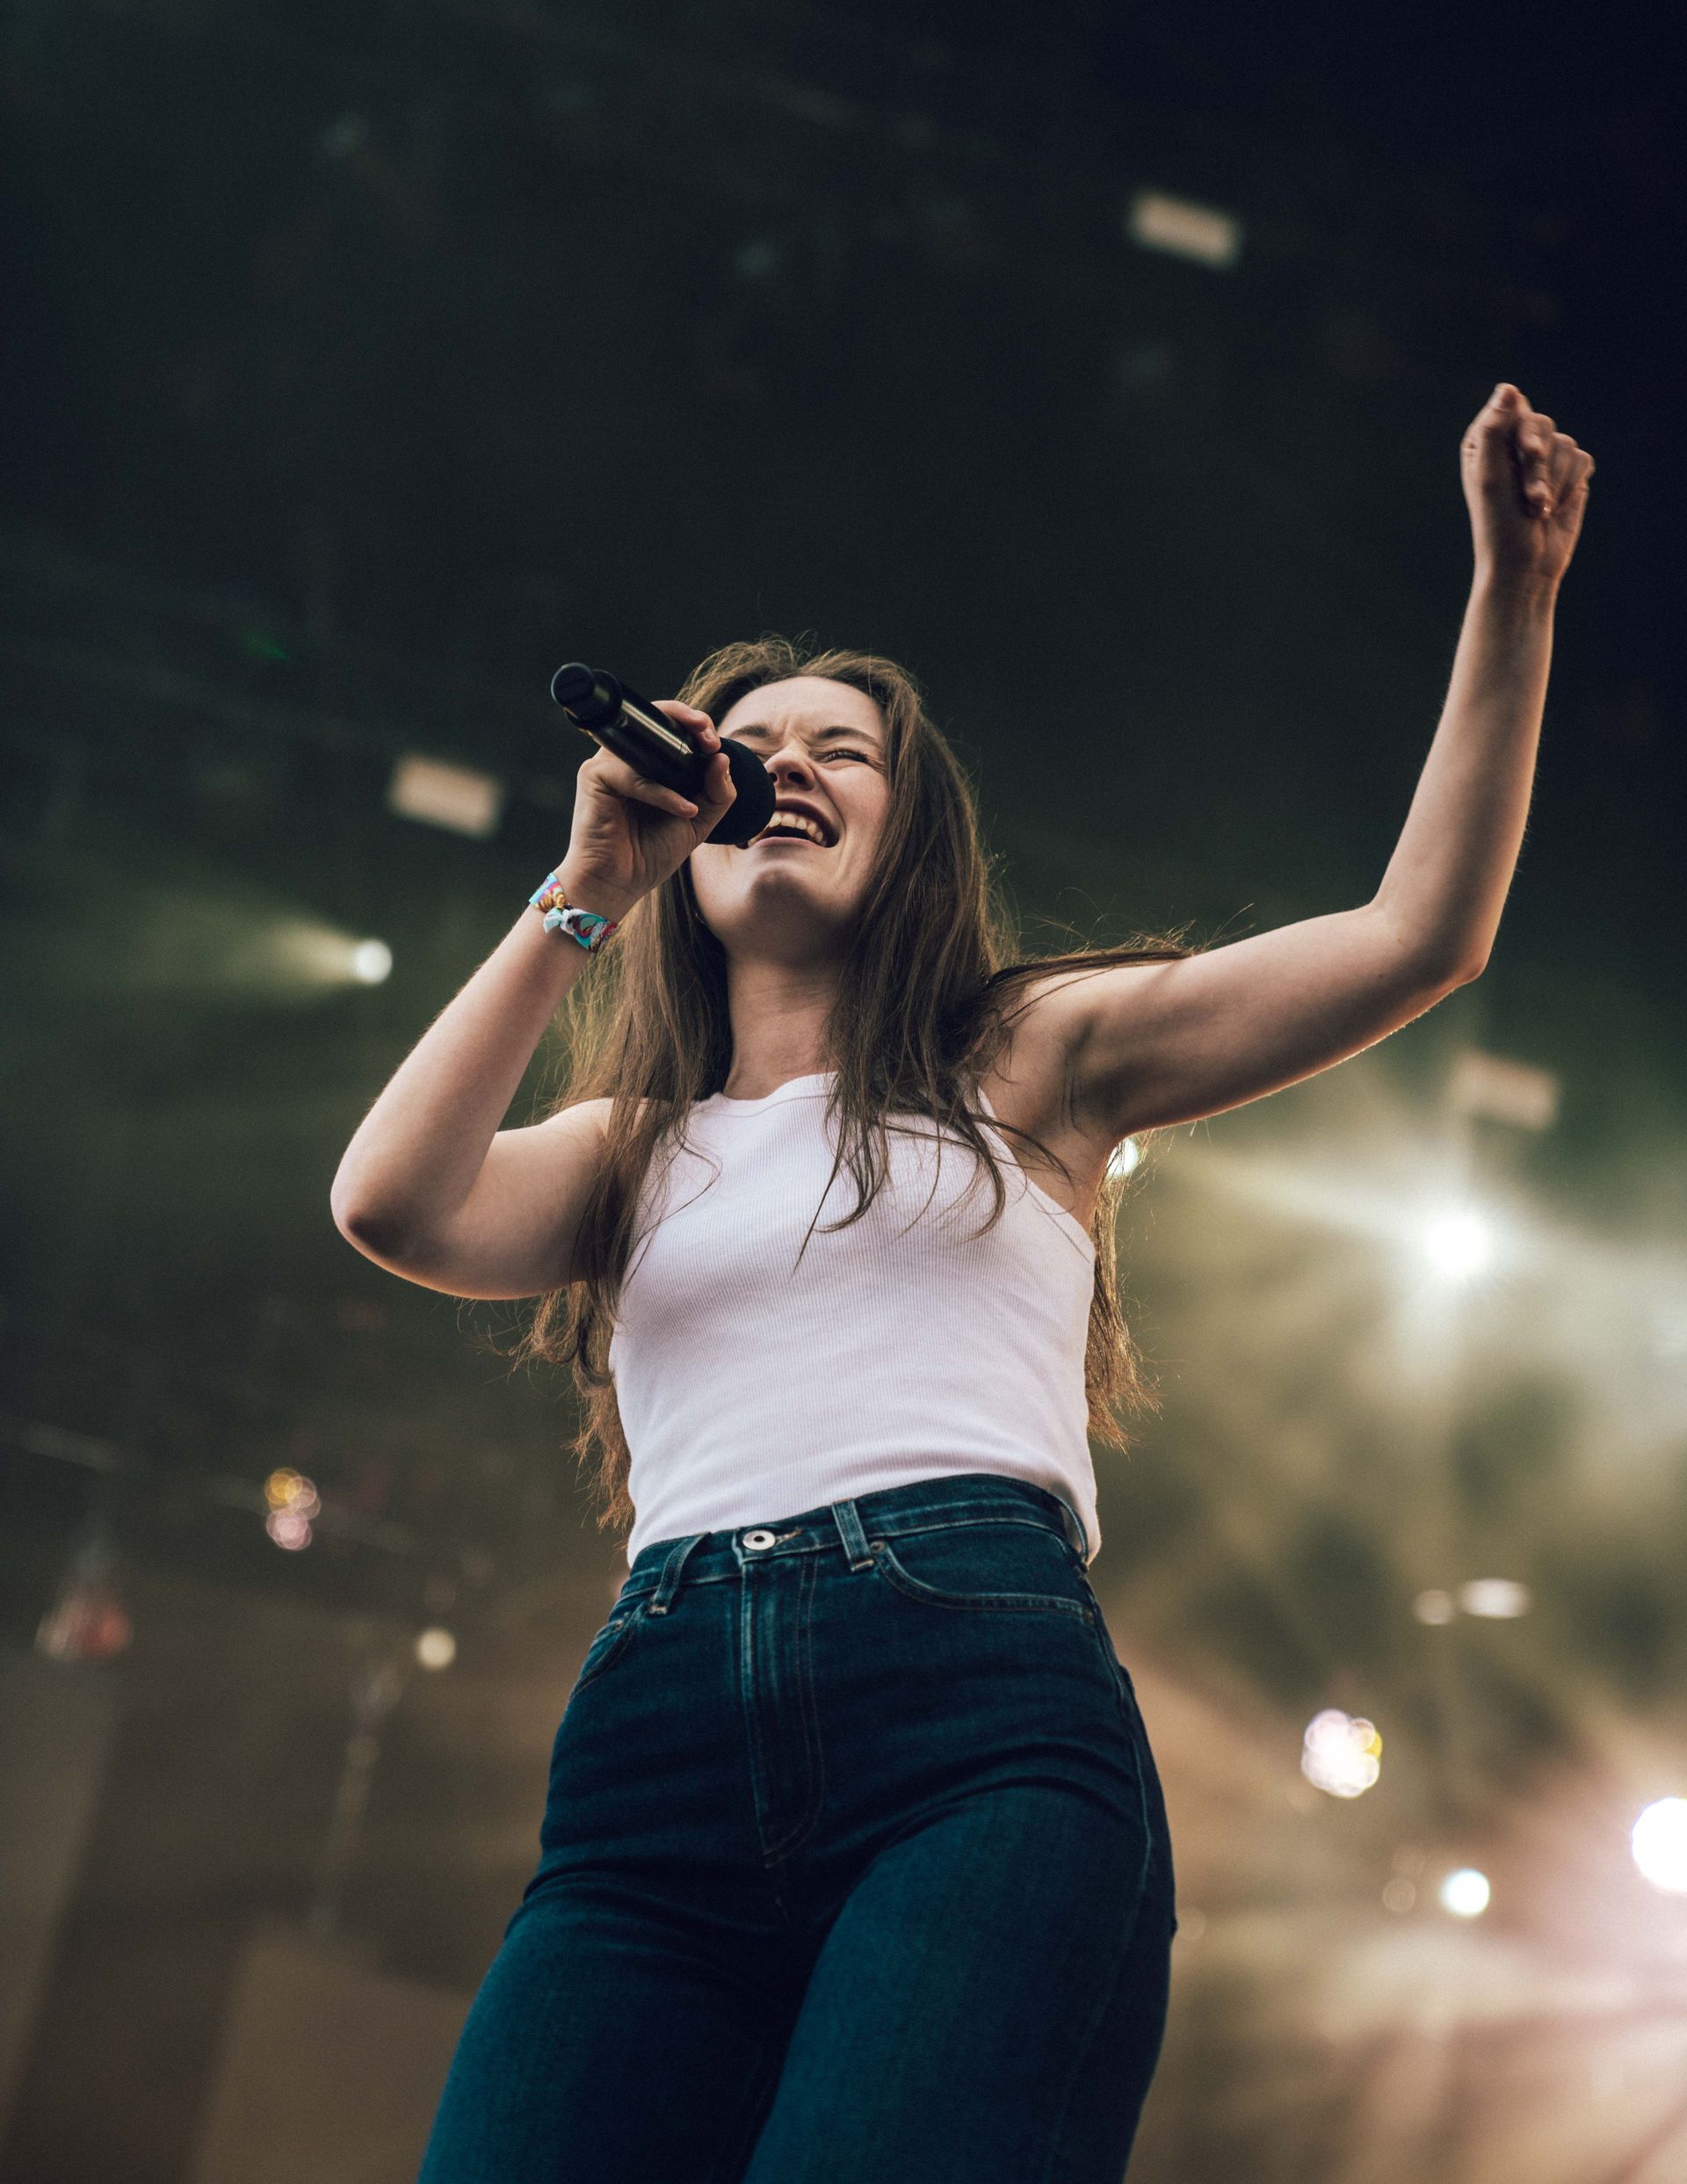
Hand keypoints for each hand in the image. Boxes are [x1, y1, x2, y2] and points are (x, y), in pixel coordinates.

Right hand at [555, 700, 736, 920]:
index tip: (717, 744)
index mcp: (647, 766)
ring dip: (679, 743)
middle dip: (688, 720)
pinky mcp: (594, 777)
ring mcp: (607, 766)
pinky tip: (684, 810)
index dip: (695, 725)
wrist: (618, 885)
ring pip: (643, 740)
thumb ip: (716, 793)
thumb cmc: (650, 854)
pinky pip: (633, 776)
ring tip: (709, 754)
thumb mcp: (696, 822)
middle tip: (712, 737)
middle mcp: (625, 760)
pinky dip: (663, 793)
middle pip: (653, 721)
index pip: (669, 730)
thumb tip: (723, 758)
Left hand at [1461, 382, 1593, 594]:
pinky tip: (1556, 506)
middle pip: (1544, 424)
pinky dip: (1572, 485)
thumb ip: (1494, 432)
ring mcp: (1543, 457)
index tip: (1531, 454)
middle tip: (1531, 499)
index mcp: (1486, 441)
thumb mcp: (1490, 478)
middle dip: (1540, 466)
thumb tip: (1508, 388)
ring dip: (1555, 482)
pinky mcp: (1568, 472)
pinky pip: (1583, 460)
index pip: (1514, 409)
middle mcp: (1514, 444)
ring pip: (1566, 444)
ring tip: (1538, 509)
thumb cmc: (1499, 526)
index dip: (1526, 432)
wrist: (1525, 565)